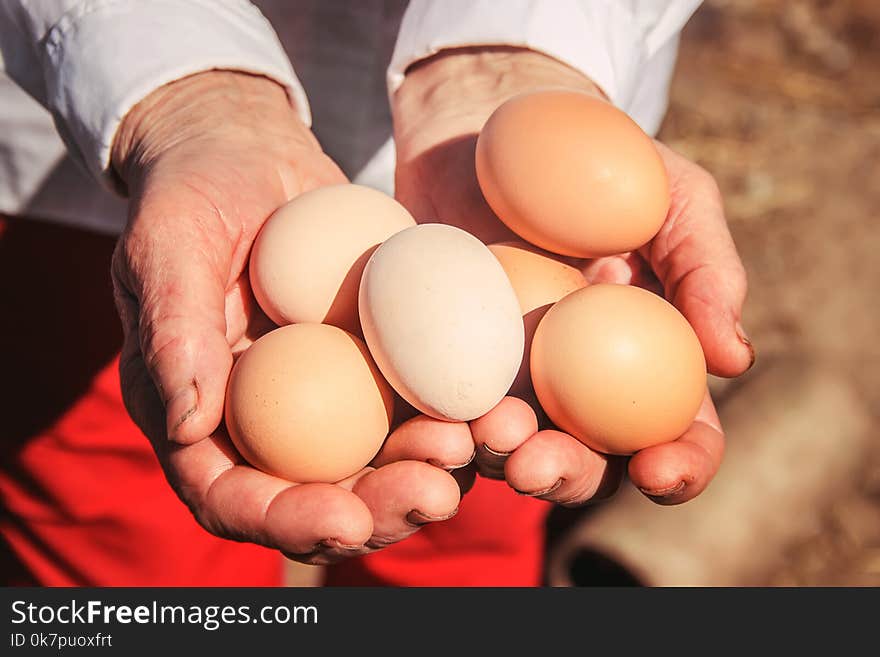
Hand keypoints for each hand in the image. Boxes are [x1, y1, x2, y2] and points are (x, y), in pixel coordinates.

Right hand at [110, 71, 470, 563]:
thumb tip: (188, 425)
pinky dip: (453, 415)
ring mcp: (326, 396)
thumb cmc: (193, 193)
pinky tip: (491, 409)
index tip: (342, 520)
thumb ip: (174, 331)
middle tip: (432, 495)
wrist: (247, 151)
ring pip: (377, 462)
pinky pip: (415, 402)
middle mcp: (266, 420)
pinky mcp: (375, 363)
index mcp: (200, 415)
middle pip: (319, 495)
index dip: (284, 521)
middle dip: (377, 509)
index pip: (230, 495)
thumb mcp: (168, 246)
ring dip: (427, 471)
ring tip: (470, 449)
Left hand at [392, 48, 753, 506]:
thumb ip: (706, 269)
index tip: (656, 472)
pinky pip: (442, 408)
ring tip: (487, 430)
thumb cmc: (600, 160)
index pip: (678, 433)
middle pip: (587, 461)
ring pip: (510, 447)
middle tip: (536, 463)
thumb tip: (735, 360)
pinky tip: (434, 421)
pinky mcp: (443, 361)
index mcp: (649, 359)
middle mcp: (580, 385)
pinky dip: (439, 426)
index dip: (679, 467)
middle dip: (567, 477)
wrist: (496, 128)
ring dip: (499, 456)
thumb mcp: (671, 196)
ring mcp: (509, 376)